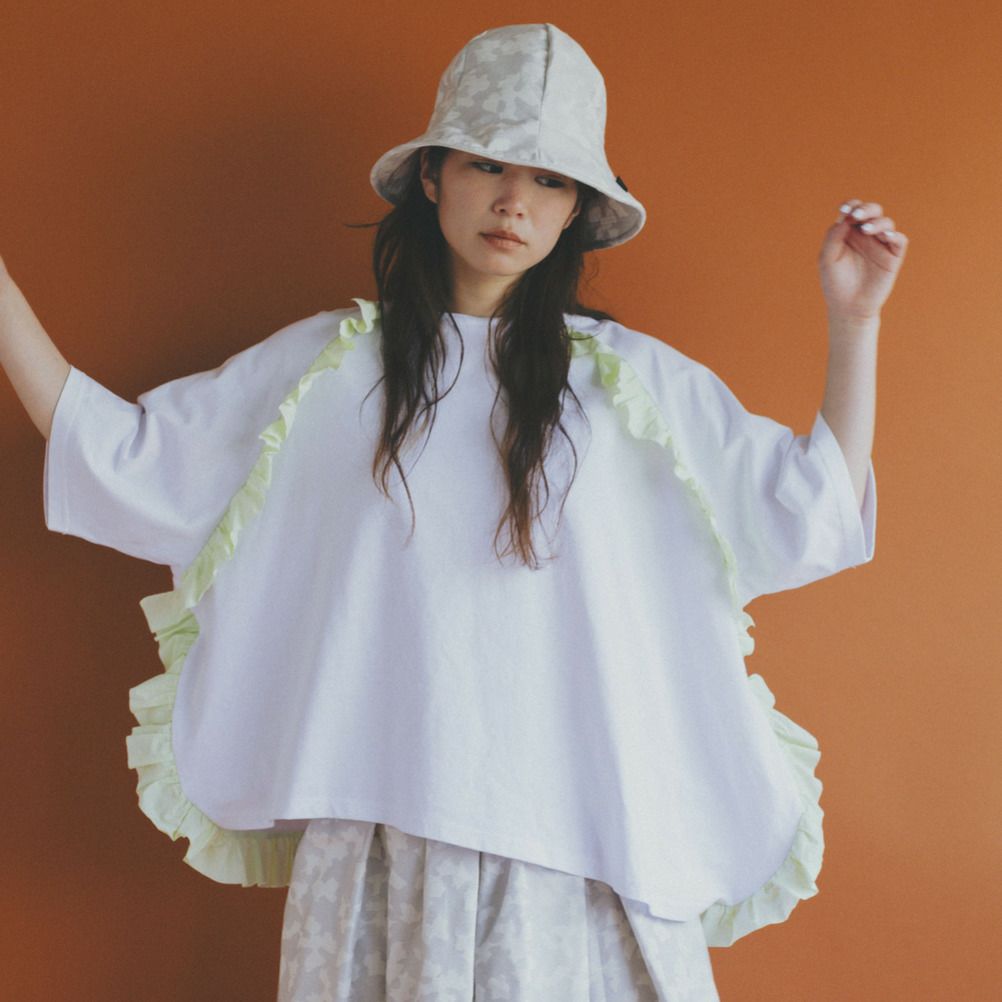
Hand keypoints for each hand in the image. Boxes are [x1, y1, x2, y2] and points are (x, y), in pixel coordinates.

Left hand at [818, 199, 908, 321]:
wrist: (848, 307)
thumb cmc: (835, 283)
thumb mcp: (827, 260)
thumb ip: (833, 238)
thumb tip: (845, 219)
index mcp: (849, 232)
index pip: (853, 210)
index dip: (851, 205)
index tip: (844, 209)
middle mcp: (866, 235)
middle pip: (872, 211)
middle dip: (866, 209)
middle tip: (856, 215)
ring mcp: (881, 244)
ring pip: (886, 223)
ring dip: (877, 222)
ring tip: (866, 229)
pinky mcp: (893, 256)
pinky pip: (899, 240)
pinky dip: (894, 235)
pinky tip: (884, 236)